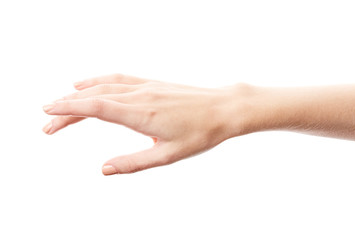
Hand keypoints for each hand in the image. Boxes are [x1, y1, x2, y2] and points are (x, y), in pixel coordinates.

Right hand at [43, 74, 251, 174]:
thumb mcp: (168, 155)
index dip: (70, 110)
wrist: (224, 108)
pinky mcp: (152, 83)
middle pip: (94, 97)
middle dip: (67, 107)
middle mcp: (140, 96)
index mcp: (142, 114)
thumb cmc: (201, 133)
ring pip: (104, 85)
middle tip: (47, 120)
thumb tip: (105, 169)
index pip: (97, 107)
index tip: (48, 113)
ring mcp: (146, 86)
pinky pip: (118, 78)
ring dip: (79, 93)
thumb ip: (134, 163)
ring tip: (61, 103)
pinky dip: (98, 80)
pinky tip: (88, 83)